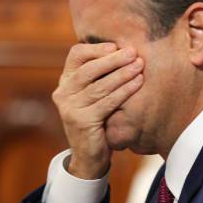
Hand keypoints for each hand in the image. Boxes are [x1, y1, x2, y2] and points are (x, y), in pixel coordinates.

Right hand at [52, 43, 143, 178]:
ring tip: (139, 65)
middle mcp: (63, 93)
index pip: (76, 55)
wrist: (89, 156)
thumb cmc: (98, 120)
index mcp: (65, 82)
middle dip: (113, 59)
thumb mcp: (94, 96)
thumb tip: (123, 49)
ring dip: (122, 74)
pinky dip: (124, 90)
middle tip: (133, 52)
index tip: (117, 46)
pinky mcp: (82, 121)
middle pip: (88, 69)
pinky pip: (107, 102)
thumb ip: (100, 76)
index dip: (97, 49)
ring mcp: (70, 108)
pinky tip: (138, 83)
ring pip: (99, 85)